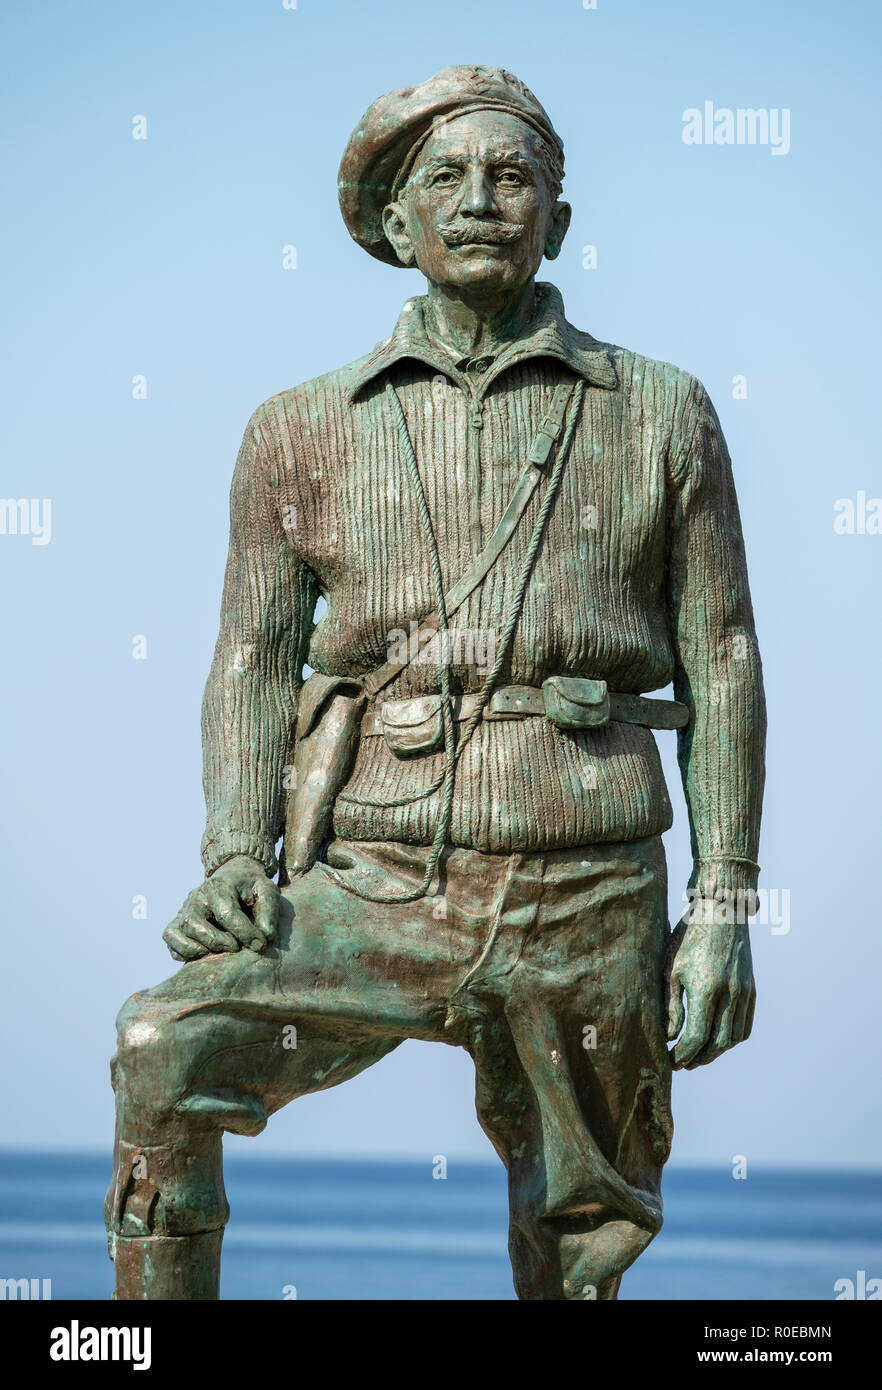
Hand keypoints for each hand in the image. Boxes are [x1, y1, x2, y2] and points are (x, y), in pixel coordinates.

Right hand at [162, 855, 279, 961]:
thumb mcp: (267, 891)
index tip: (260, 944)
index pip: (226, 912)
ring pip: (177, 931)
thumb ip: (269, 912)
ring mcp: (185, 909)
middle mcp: (197, 896)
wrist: (236, 876)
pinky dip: (183, 951)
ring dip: (196, 949)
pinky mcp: (179, 920)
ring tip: (218, 953)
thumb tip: (264, 937)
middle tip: (236, 948)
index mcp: (219, 886)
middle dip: (216, 942)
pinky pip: (171, 939)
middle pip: (193, 923)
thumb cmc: (252, 887)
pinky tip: (204, 953)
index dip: (244, 932)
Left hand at [666, 900, 755, 1069]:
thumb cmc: (688, 937)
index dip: (684, 1054)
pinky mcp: (751, 989)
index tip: (671, 1060)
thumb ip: (670, 1006)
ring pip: (734, 1038)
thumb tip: (670, 1038)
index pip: (698, 1037)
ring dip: (716, 1052)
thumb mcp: (670, 969)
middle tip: (683, 1063)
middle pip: (718, 1044)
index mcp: (706, 988)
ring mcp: (744, 992)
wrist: (721, 912)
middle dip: (699, 1059)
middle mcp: (730, 993)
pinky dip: (732, 1039)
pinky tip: (716, 1040)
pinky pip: (745, 1025)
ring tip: (697, 1055)